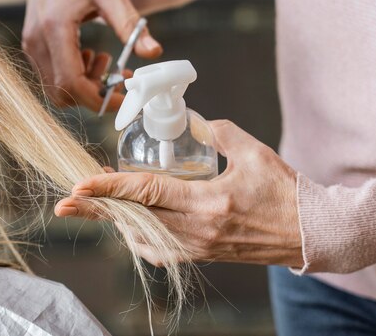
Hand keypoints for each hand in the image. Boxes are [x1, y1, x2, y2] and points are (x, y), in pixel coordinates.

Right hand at [23, 0, 162, 110]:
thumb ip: (130, 24)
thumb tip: (152, 52)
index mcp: (54, 29)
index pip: (71, 83)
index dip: (98, 99)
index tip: (123, 98)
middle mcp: (37, 42)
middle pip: (62, 94)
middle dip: (92, 94)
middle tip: (117, 77)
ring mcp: (33, 45)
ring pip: (56, 89)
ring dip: (84, 85)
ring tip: (105, 60)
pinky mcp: (34, 46)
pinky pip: (52, 77)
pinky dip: (75, 77)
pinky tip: (91, 56)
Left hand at [55, 120, 303, 267]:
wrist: (309, 233)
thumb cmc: (285, 192)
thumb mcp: (252, 152)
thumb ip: (217, 131)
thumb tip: (190, 120)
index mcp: (208, 202)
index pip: (147, 192)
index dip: (110, 188)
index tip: (80, 185)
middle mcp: (197, 230)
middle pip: (133, 218)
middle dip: (96, 210)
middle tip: (66, 204)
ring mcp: (197, 247)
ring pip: (141, 236)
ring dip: (113, 221)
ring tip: (90, 208)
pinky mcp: (201, 255)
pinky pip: (158, 250)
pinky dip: (136, 237)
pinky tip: (127, 226)